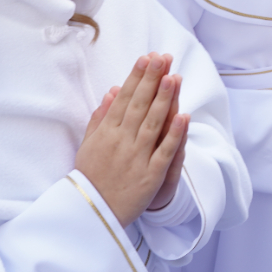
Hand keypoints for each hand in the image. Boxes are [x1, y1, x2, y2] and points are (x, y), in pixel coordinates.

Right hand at [75, 53, 188, 226]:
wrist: (93, 213)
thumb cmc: (90, 177)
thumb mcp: (88, 145)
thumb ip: (100, 118)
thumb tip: (111, 93)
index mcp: (106, 132)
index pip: (124, 99)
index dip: (136, 78)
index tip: (146, 58)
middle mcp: (122, 141)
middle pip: (140, 105)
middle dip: (152, 80)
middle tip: (163, 58)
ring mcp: (137, 157)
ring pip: (153, 123)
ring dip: (164, 100)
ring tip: (173, 77)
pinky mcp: (151, 175)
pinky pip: (164, 152)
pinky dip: (174, 134)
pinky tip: (183, 116)